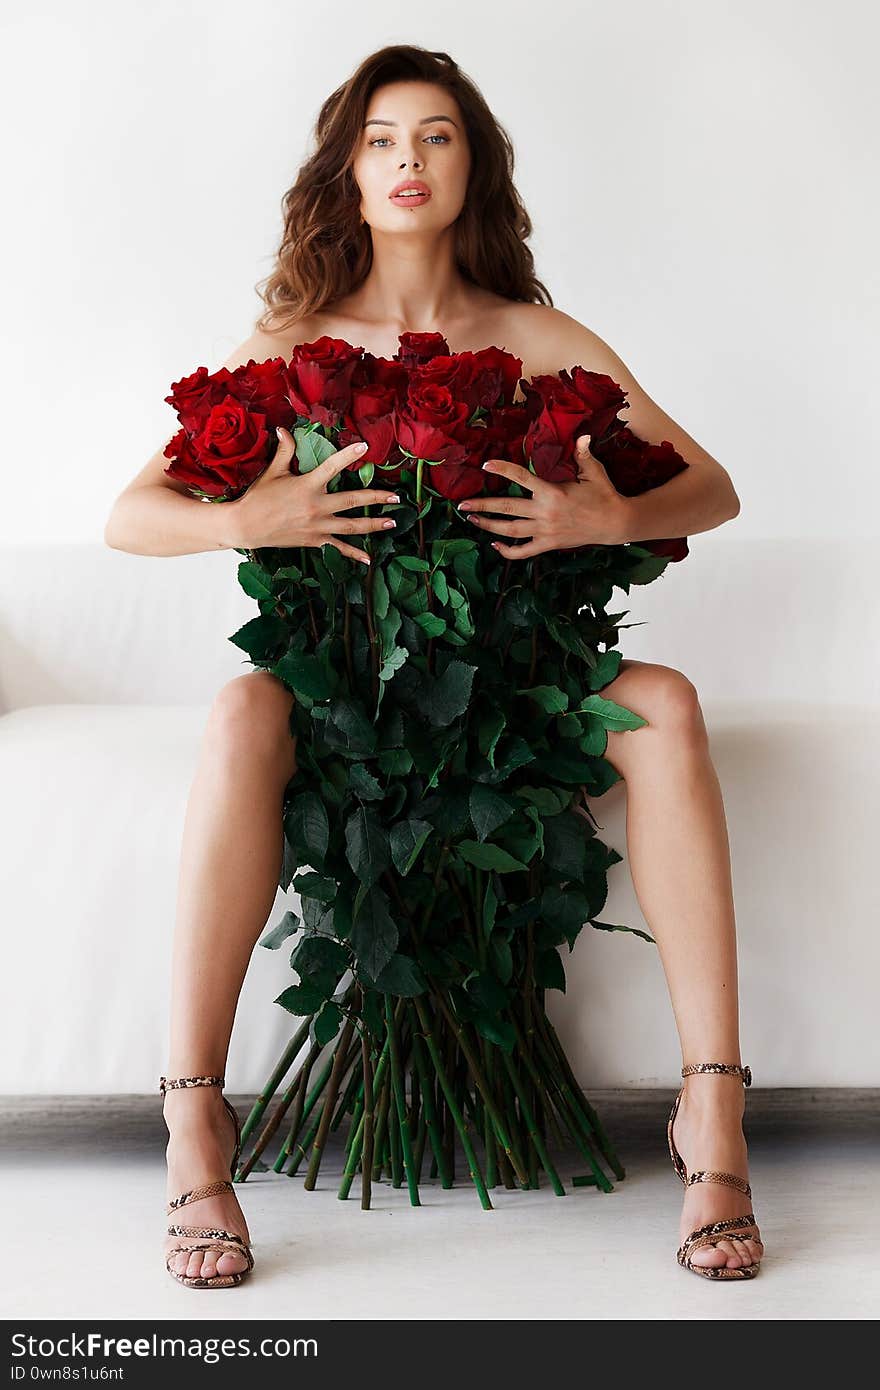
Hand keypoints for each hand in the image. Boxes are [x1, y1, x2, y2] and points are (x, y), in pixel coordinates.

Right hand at [232, 428, 398, 564]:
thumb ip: (284, 450)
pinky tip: (368, 559)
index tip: (366, 447)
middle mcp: (317, 506)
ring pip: (352, 526)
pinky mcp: (314, 541)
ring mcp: (318, 526)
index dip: (349, 455)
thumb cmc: (258, 497)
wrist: (245, 526)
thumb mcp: (273, 471)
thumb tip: (284, 429)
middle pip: (354, 501)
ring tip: (391, 522)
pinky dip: (353, 554)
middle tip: (396, 497)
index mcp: (308, 485)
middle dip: (377, 498)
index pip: (333, 466)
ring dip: (373, 524)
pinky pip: (338, 548)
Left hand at [457, 433, 628, 559]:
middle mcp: (545, 513)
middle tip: (462, 503)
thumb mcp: (594, 472)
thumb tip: (582, 435)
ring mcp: (545, 531)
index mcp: (553, 492)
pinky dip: (508, 551)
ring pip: (510, 531)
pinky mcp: (549, 545)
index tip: (485, 466)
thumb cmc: (604, 495)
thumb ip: (583, 454)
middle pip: (506, 508)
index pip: (521, 478)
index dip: (502, 470)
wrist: (615, 524)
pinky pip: (523, 552)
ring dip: (488, 525)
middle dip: (482, 505)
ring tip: (472, 518)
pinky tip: (495, 545)